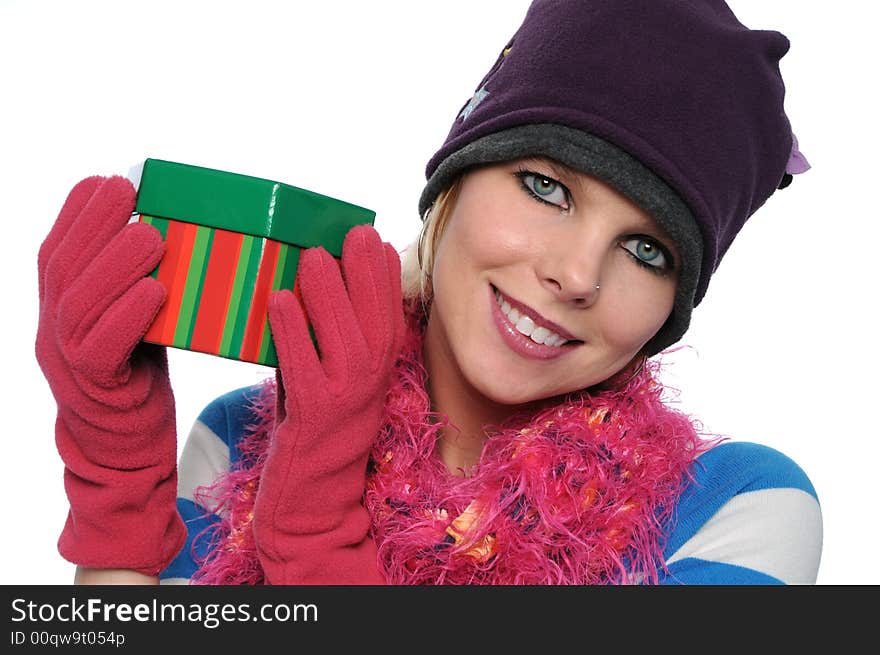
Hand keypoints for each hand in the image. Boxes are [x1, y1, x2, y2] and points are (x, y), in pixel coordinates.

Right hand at [36, 176, 184, 574]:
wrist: (125, 446)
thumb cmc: (136, 372)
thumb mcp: (129, 320)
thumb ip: (132, 282)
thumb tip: (168, 228)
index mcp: (59, 305)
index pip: (57, 250)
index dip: (77, 213)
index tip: (107, 180)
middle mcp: (52, 327)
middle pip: (63, 268)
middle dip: (93, 223)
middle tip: (127, 190)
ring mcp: (66, 359)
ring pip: (79, 304)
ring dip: (114, 263)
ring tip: (150, 235)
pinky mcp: (94, 388)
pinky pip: (102, 348)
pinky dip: (127, 315)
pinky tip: (155, 290)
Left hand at [255, 224, 403, 583]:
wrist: (312, 497)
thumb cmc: (315, 427)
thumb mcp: (332, 377)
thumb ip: (331, 337)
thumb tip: (322, 285)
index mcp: (379, 371)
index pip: (389, 316)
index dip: (384, 277)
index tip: (375, 238)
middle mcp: (371, 384)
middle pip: (375, 322)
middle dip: (367, 274)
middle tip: (354, 232)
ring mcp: (346, 402)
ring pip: (345, 340)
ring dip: (330, 295)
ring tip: (313, 256)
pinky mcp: (314, 417)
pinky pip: (304, 369)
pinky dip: (293, 333)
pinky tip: (280, 301)